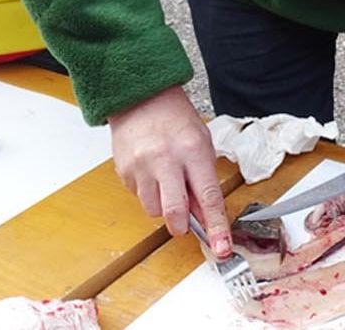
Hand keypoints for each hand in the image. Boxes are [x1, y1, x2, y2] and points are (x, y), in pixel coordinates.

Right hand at [107, 85, 231, 256]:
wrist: (140, 97)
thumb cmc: (175, 119)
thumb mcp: (201, 144)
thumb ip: (204, 180)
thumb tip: (206, 216)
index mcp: (192, 150)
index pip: (207, 197)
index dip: (215, 227)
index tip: (221, 247)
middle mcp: (166, 159)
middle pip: (174, 212)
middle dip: (181, 225)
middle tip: (184, 221)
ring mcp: (141, 166)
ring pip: (154, 210)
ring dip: (163, 206)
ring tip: (166, 181)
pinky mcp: (124, 172)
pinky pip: (139, 197)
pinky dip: (148, 192)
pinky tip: (151, 172)